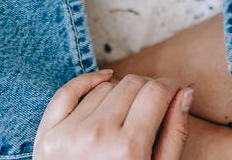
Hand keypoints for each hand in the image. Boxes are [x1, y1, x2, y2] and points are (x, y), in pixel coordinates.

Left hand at [33, 70, 192, 159]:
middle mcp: (96, 137)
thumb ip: (174, 134)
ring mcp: (68, 135)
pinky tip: (104, 80)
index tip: (174, 90)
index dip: (170, 86)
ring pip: (105, 86)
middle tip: (154, 102)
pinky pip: (68, 91)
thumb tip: (184, 92)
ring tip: (127, 114)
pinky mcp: (46, 135)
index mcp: (128, 151)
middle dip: (148, 88)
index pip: (156, 92)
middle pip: (132, 84)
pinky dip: (87, 81)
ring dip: (120, 93)